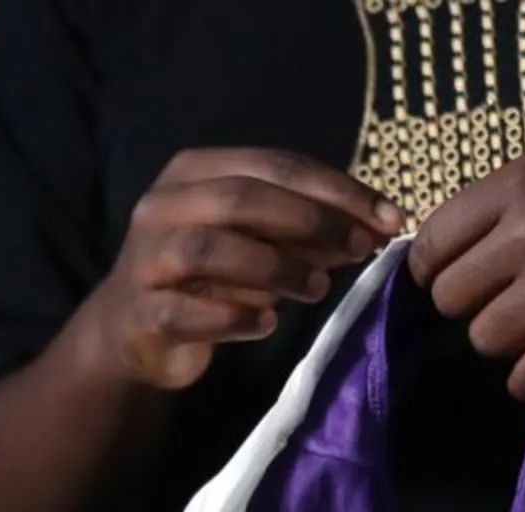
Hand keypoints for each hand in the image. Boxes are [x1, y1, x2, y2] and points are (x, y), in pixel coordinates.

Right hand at [76, 149, 405, 391]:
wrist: (134, 333)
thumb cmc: (206, 279)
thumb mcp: (257, 243)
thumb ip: (306, 232)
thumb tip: (375, 227)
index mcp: (194, 172)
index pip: (273, 164)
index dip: (336, 189)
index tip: (390, 218)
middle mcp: (163, 205)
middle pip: (242, 198)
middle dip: (311, 222)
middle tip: (359, 250)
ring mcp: (146, 258)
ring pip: (211, 249)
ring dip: (274, 267)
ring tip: (318, 289)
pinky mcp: (141, 313)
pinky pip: (188, 312)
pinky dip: (234, 318)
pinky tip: (266, 325)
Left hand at [407, 132, 524, 401]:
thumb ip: (514, 196)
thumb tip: (465, 242)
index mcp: (519, 183)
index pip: (432, 241)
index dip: (435, 270)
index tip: (455, 280)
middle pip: (451, 299)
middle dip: (473, 307)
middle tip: (507, 305)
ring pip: (484, 341)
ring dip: (507, 343)